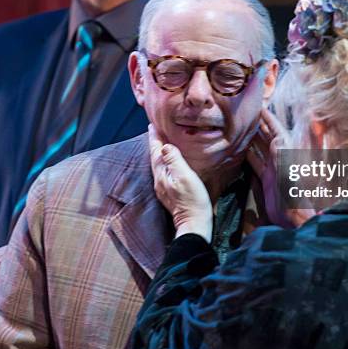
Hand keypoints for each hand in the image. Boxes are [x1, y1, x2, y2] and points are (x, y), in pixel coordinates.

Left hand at [148, 125, 212, 241]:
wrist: (194, 224)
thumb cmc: (193, 200)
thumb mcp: (185, 177)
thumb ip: (174, 160)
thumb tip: (164, 145)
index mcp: (162, 174)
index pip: (156, 151)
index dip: (155, 137)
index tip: (153, 124)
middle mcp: (159, 180)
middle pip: (155, 156)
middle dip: (155, 142)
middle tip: (154, 128)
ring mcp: (163, 187)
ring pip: (158, 164)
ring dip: (158, 151)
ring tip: (160, 142)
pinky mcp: (169, 192)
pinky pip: (163, 171)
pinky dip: (163, 161)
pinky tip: (168, 161)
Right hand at [248, 108, 316, 227]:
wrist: (293, 218)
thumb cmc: (294, 194)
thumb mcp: (289, 173)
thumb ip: (283, 156)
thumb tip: (278, 139)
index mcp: (286, 152)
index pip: (276, 129)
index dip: (268, 117)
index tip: (259, 105)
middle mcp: (279, 157)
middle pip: (267, 136)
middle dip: (258, 124)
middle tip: (244, 112)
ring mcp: (272, 167)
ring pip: (259, 148)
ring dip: (251, 137)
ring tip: (238, 126)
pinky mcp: (266, 179)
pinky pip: (255, 162)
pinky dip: (247, 154)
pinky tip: (238, 149)